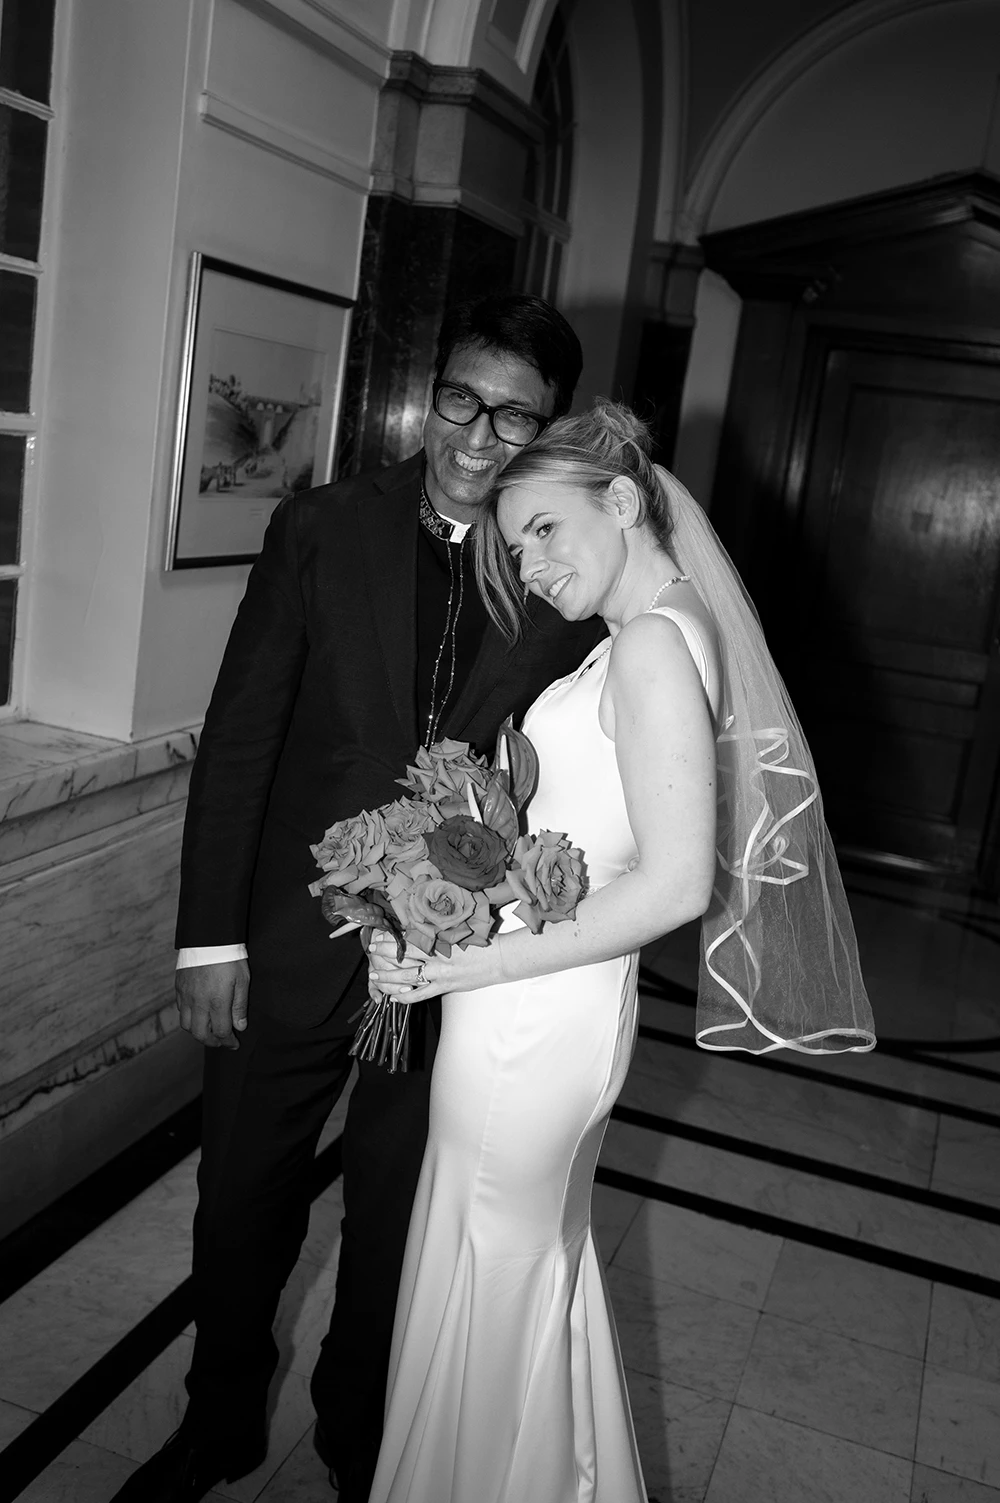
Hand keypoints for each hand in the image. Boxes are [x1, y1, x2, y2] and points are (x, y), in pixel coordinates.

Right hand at [176, 959, 249, 1048]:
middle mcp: (199, 1003)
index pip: (221, 1032)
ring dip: (198, 1032)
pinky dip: (188, 1017)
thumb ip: (240, 1006)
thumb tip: (240, 1026)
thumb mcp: (242, 980)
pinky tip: (198, 1013)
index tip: (234, 1044)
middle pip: (201, 1034)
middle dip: (212, 1042)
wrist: (208, 937)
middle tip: (221, 1041)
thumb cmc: (229, 957)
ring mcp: (186, 996)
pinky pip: (180, 1010)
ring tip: (208, 1030)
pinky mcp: (179, 988)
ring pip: (186, 1025)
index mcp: (217, 1002)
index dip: (228, 1042)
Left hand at [366, 935, 502, 1000]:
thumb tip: (421, 927)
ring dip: (388, 977)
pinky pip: (421, 995)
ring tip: (374, 976)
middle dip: (384, 954)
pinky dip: (406, 997)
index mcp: (440, 940)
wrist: (499, 959)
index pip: (410, 939)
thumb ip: (439, 931)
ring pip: (408, 977)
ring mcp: (440, 974)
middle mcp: (437, 957)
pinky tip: (394, 998)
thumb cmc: (481, 941)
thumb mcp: (458, 931)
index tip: (380, 935)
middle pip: (404, 956)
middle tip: (370, 950)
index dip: (392, 938)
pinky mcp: (445, 987)